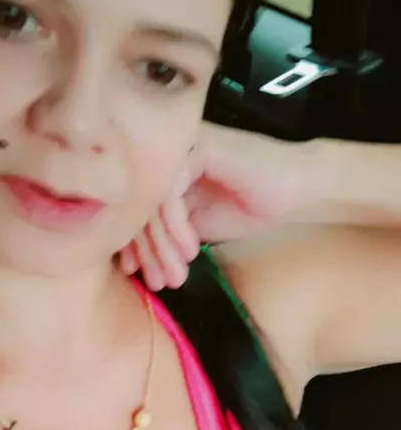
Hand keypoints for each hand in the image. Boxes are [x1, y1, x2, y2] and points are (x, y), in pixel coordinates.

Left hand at [119, 124, 311, 289]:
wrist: (297, 188)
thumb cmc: (253, 205)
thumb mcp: (198, 226)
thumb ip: (167, 233)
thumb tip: (131, 259)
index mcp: (164, 169)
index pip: (135, 205)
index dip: (132, 243)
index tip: (134, 274)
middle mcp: (167, 154)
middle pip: (138, 203)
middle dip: (147, 250)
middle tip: (156, 283)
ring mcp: (181, 147)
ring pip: (152, 200)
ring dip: (163, 245)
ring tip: (176, 275)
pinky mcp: (198, 147)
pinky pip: (172, 192)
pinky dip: (178, 226)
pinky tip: (193, 250)